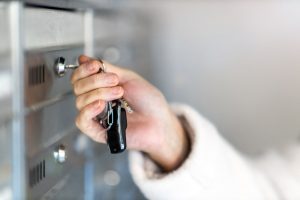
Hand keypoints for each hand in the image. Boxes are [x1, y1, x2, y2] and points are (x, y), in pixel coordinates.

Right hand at [71, 55, 188, 170]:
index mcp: (101, 88)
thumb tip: (84, 59)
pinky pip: (82, 121)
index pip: (79, 78)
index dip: (84, 70)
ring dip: (100, 93)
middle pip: (78, 88)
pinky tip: (102, 105)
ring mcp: (97, 116)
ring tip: (119, 93)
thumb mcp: (128, 78)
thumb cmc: (149, 102)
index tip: (96, 65)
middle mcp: (96, 101)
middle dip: (96, 81)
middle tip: (115, 82)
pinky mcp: (98, 131)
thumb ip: (106, 68)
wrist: (160, 121)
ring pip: (80, 102)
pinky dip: (89, 110)